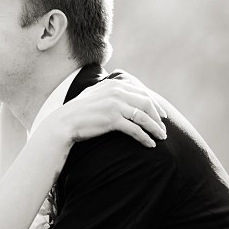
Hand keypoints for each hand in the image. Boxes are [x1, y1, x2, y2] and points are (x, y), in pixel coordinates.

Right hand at [49, 78, 166, 147]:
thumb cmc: (78, 111)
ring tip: (161, 137)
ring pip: (144, 116)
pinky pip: (135, 129)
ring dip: (155, 128)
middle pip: (146, 103)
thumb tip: (120, 90)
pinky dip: (145, 137)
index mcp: (114, 84)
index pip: (142, 92)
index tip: (162, 114)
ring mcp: (115, 105)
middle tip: (164, 128)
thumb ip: (108, 90)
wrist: (64, 122)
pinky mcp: (112, 119)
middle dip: (158, 116)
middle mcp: (116, 92)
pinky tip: (150, 145)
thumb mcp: (93, 94)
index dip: (155, 104)